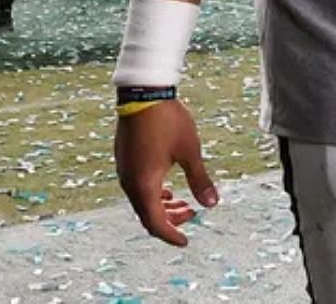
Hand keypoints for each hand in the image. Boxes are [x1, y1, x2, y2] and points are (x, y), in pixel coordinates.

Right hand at [115, 99, 217, 245]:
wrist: (142, 94)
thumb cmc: (168, 122)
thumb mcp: (190, 151)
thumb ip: (200, 179)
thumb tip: (211, 204)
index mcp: (144, 184)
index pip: (154, 223)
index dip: (171, 235)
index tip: (186, 241)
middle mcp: (129, 182)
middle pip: (147, 214)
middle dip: (170, 220)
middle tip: (192, 215)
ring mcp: (124, 171)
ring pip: (142, 200)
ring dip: (162, 206)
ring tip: (185, 203)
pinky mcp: (124, 160)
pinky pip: (137, 187)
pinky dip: (153, 194)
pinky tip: (168, 188)